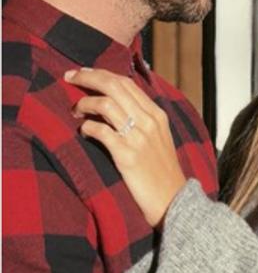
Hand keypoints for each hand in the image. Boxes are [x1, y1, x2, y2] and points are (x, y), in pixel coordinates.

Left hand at [64, 67, 186, 225]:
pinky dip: (87, 128)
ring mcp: (138, 137)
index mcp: (157, 114)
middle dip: (87, 77)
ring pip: (104, 104)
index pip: (126, 82)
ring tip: (75, 111)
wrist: (173, 200)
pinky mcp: (127, 156)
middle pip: (113, 86)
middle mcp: (149, 121)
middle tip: (69, 77)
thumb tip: (116, 103)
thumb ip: (142, 119)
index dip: (101, 73)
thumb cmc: (162, 171)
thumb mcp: (159, 138)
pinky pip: (100, 131)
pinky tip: (84, 132)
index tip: (83, 72)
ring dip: (84, 104)